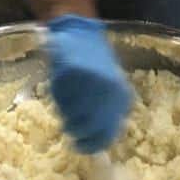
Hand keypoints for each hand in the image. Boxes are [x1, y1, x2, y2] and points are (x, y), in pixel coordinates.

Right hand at [46, 15, 132, 153]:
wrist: (81, 32)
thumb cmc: (95, 64)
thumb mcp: (110, 88)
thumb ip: (106, 112)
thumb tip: (98, 141)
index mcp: (121, 97)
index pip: (106, 134)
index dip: (91, 145)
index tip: (80, 147)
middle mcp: (108, 92)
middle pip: (87, 128)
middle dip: (75, 131)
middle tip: (69, 127)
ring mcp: (90, 83)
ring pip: (70, 115)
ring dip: (65, 113)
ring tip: (66, 100)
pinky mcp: (71, 73)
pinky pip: (59, 98)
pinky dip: (57, 96)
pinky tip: (61, 86)